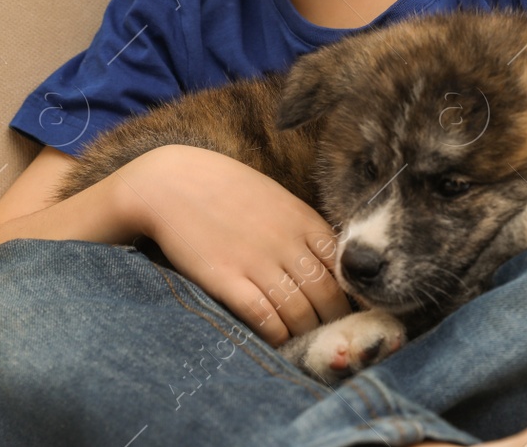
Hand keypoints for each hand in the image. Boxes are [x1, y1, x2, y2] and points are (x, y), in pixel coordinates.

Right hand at [113, 144, 351, 346]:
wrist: (173, 183)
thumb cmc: (227, 190)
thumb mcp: (276, 199)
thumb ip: (302, 228)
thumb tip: (327, 259)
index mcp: (303, 220)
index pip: (342, 265)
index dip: (351, 292)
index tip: (352, 308)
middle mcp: (286, 242)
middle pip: (326, 293)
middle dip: (334, 319)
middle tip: (333, 334)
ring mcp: (256, 261)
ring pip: (298, 310)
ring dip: (306, 332)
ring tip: (306, 342)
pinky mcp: (226, 279)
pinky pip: (263, 316)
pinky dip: (276, 334)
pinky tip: (278, 341)